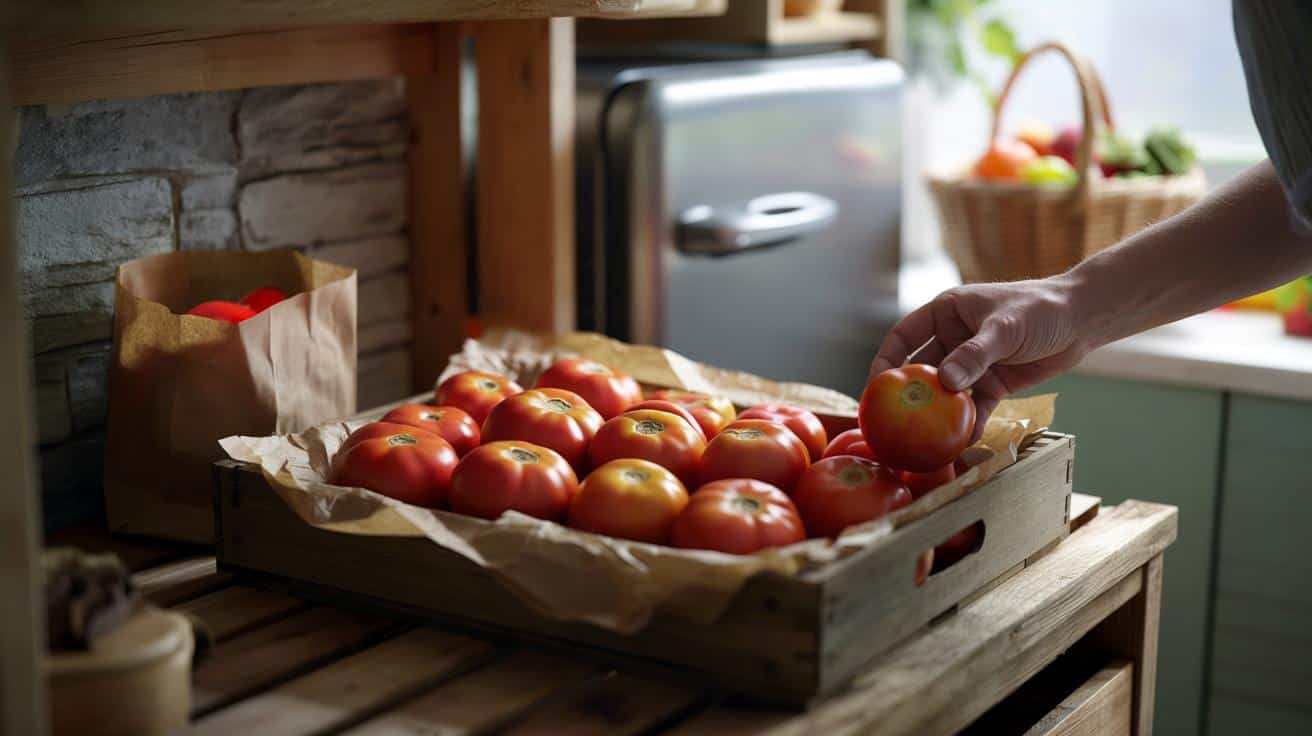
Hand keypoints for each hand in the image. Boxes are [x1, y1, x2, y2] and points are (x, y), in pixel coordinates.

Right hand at [869, 278, 1092, 440]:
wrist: (1082, 319)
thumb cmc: (1040, 309)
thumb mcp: (1004, 328)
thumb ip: (974, 355)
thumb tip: (945, 384)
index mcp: (946, 312)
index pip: (904, 336)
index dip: (886, 360)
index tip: (875, 386)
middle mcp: (953, 337)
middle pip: (921, 368)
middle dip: (909, 394)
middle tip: (894, 420)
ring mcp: (972, 362)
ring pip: (947, 392)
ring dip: (939, 412)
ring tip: (926, 437)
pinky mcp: (993, 382)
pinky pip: (975, 405)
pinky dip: (970, 421)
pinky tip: (964, 439)